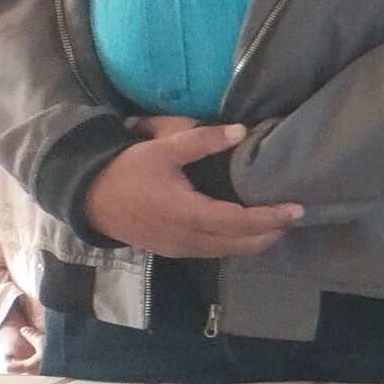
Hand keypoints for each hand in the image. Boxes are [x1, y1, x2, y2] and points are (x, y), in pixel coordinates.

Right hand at [80, 120, 300, 259]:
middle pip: (239, 244)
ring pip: (225, 252)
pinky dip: (233, 245)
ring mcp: (178, 248)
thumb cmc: (125, 171)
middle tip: (294, 218)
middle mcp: (186, 238)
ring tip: (276, 225)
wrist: (86, 197)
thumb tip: (241, 131)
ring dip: (254, 242)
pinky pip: (210, 252)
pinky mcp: (171, 250)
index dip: (270, 218)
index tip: (297, 209)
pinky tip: (244, 232)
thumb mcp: (162, 150)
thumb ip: (202, 141)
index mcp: (187, 214)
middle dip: (270, 234)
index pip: (239, 222)